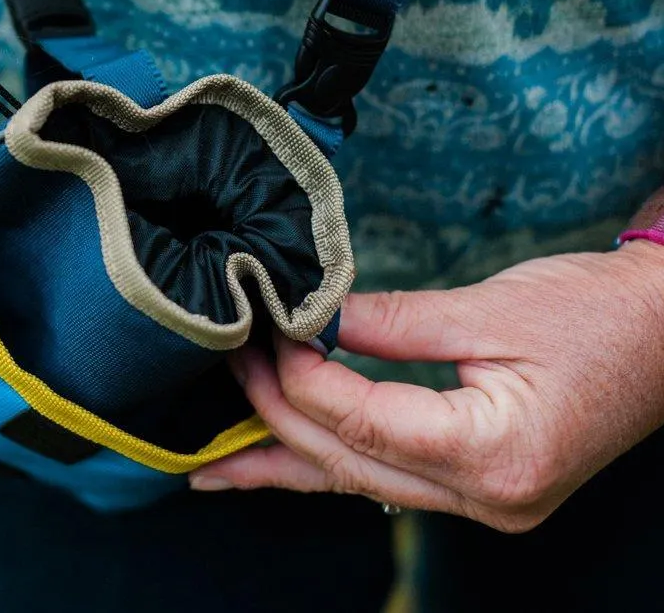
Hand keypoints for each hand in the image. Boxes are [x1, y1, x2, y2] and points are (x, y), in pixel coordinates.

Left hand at [190, 241, 663, 532]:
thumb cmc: (597, 313)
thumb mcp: (488, 307)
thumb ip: (388, 321)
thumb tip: (306, 319)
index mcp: (496, 454)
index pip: (362, 421)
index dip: (297, 378)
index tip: (257, 335)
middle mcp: (490, 498)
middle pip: (350, 462)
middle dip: (274, 418)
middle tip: (219, 373)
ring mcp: (488, 502)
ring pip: (360, 483)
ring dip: (286, 462)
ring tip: (212, 464)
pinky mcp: (483, 488)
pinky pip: (387, 478)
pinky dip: (331, 462)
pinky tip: (279, 463)